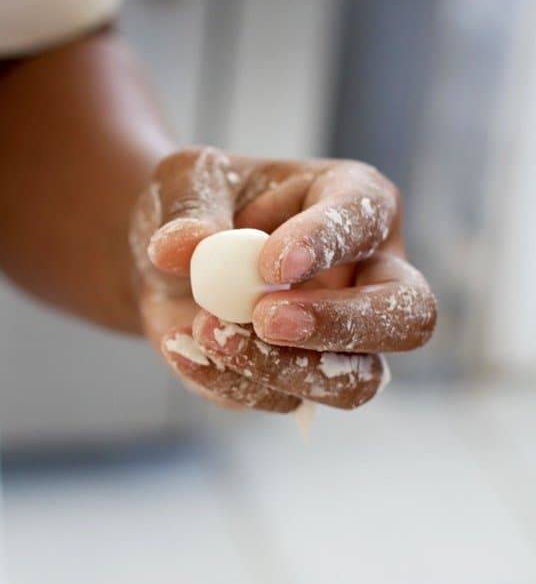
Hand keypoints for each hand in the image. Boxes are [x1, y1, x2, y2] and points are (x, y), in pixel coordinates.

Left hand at [132, 147, 436, 412]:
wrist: (174, 265)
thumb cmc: (201, 206)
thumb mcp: (185, 183)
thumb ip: (188, 209)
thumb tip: (178, 246)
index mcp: (355, 200)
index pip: (366, 218)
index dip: (326, 242)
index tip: (271, 264)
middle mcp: (369, 274)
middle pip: (409, 316)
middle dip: (343, 324)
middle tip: (267, 319)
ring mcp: (346, 339)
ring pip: (358, 380)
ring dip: (283, 368)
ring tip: (208, 332)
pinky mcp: (306, 382)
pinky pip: (287, 401)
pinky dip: (233, 382)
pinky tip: (183, 348)